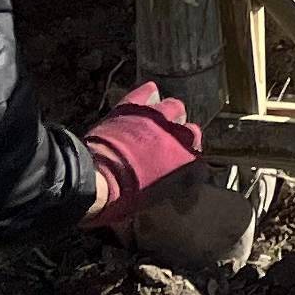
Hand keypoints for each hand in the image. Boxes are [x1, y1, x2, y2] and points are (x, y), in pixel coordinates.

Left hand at [78, 79, 205, 225]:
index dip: (189, 170)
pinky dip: (149, 95)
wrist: (96, 180)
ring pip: (174, 107)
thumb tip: (161, 190)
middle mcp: (178, 137)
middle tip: (167, 149)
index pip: (198, 163)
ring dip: (168, 117)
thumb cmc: (122, 198)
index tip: (180, 175)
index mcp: (185, 164)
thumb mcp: (150, 201)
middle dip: (181, 140)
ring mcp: (156, 119)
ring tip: (158, 124)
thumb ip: (164, 187)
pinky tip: (149, 98)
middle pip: (191, 132)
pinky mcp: (134, 108)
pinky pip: (148, 93)